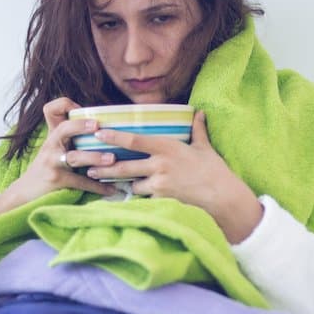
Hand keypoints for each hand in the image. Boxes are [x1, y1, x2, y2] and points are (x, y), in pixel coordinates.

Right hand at [0, 97, 117, 212]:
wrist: (25, 193)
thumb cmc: (46, 168)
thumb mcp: (54, 148)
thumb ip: (70, 136)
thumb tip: (102, 130)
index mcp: (54, 134)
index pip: (51, 109)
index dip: (65, 104)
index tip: (84, 109)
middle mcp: (52, 145)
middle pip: (64, 128)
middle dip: (81, 126)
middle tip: (98, 126)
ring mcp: (53, 162)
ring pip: (75, 157)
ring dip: (95, 157)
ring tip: (112, 159)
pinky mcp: (57, 179)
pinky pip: (80, 182)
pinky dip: (98, 186)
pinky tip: (112, 189)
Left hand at [84, 111, 263, 242]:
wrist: (224, 198)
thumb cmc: (215, 171)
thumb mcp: (205, 148)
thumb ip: (198, 130)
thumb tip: (199, 113)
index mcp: (167, 147)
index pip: (134, 140)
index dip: (114, 137)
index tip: (98, 134)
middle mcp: (159, 165)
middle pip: (124, 166)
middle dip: (104, 168)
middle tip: (89, 168)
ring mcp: (159, 184)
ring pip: (132, 185)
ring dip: (125, 185)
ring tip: (109, 184)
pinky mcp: (162, 200)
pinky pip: (145, 199)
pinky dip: (140, 198)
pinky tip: (132, 200)